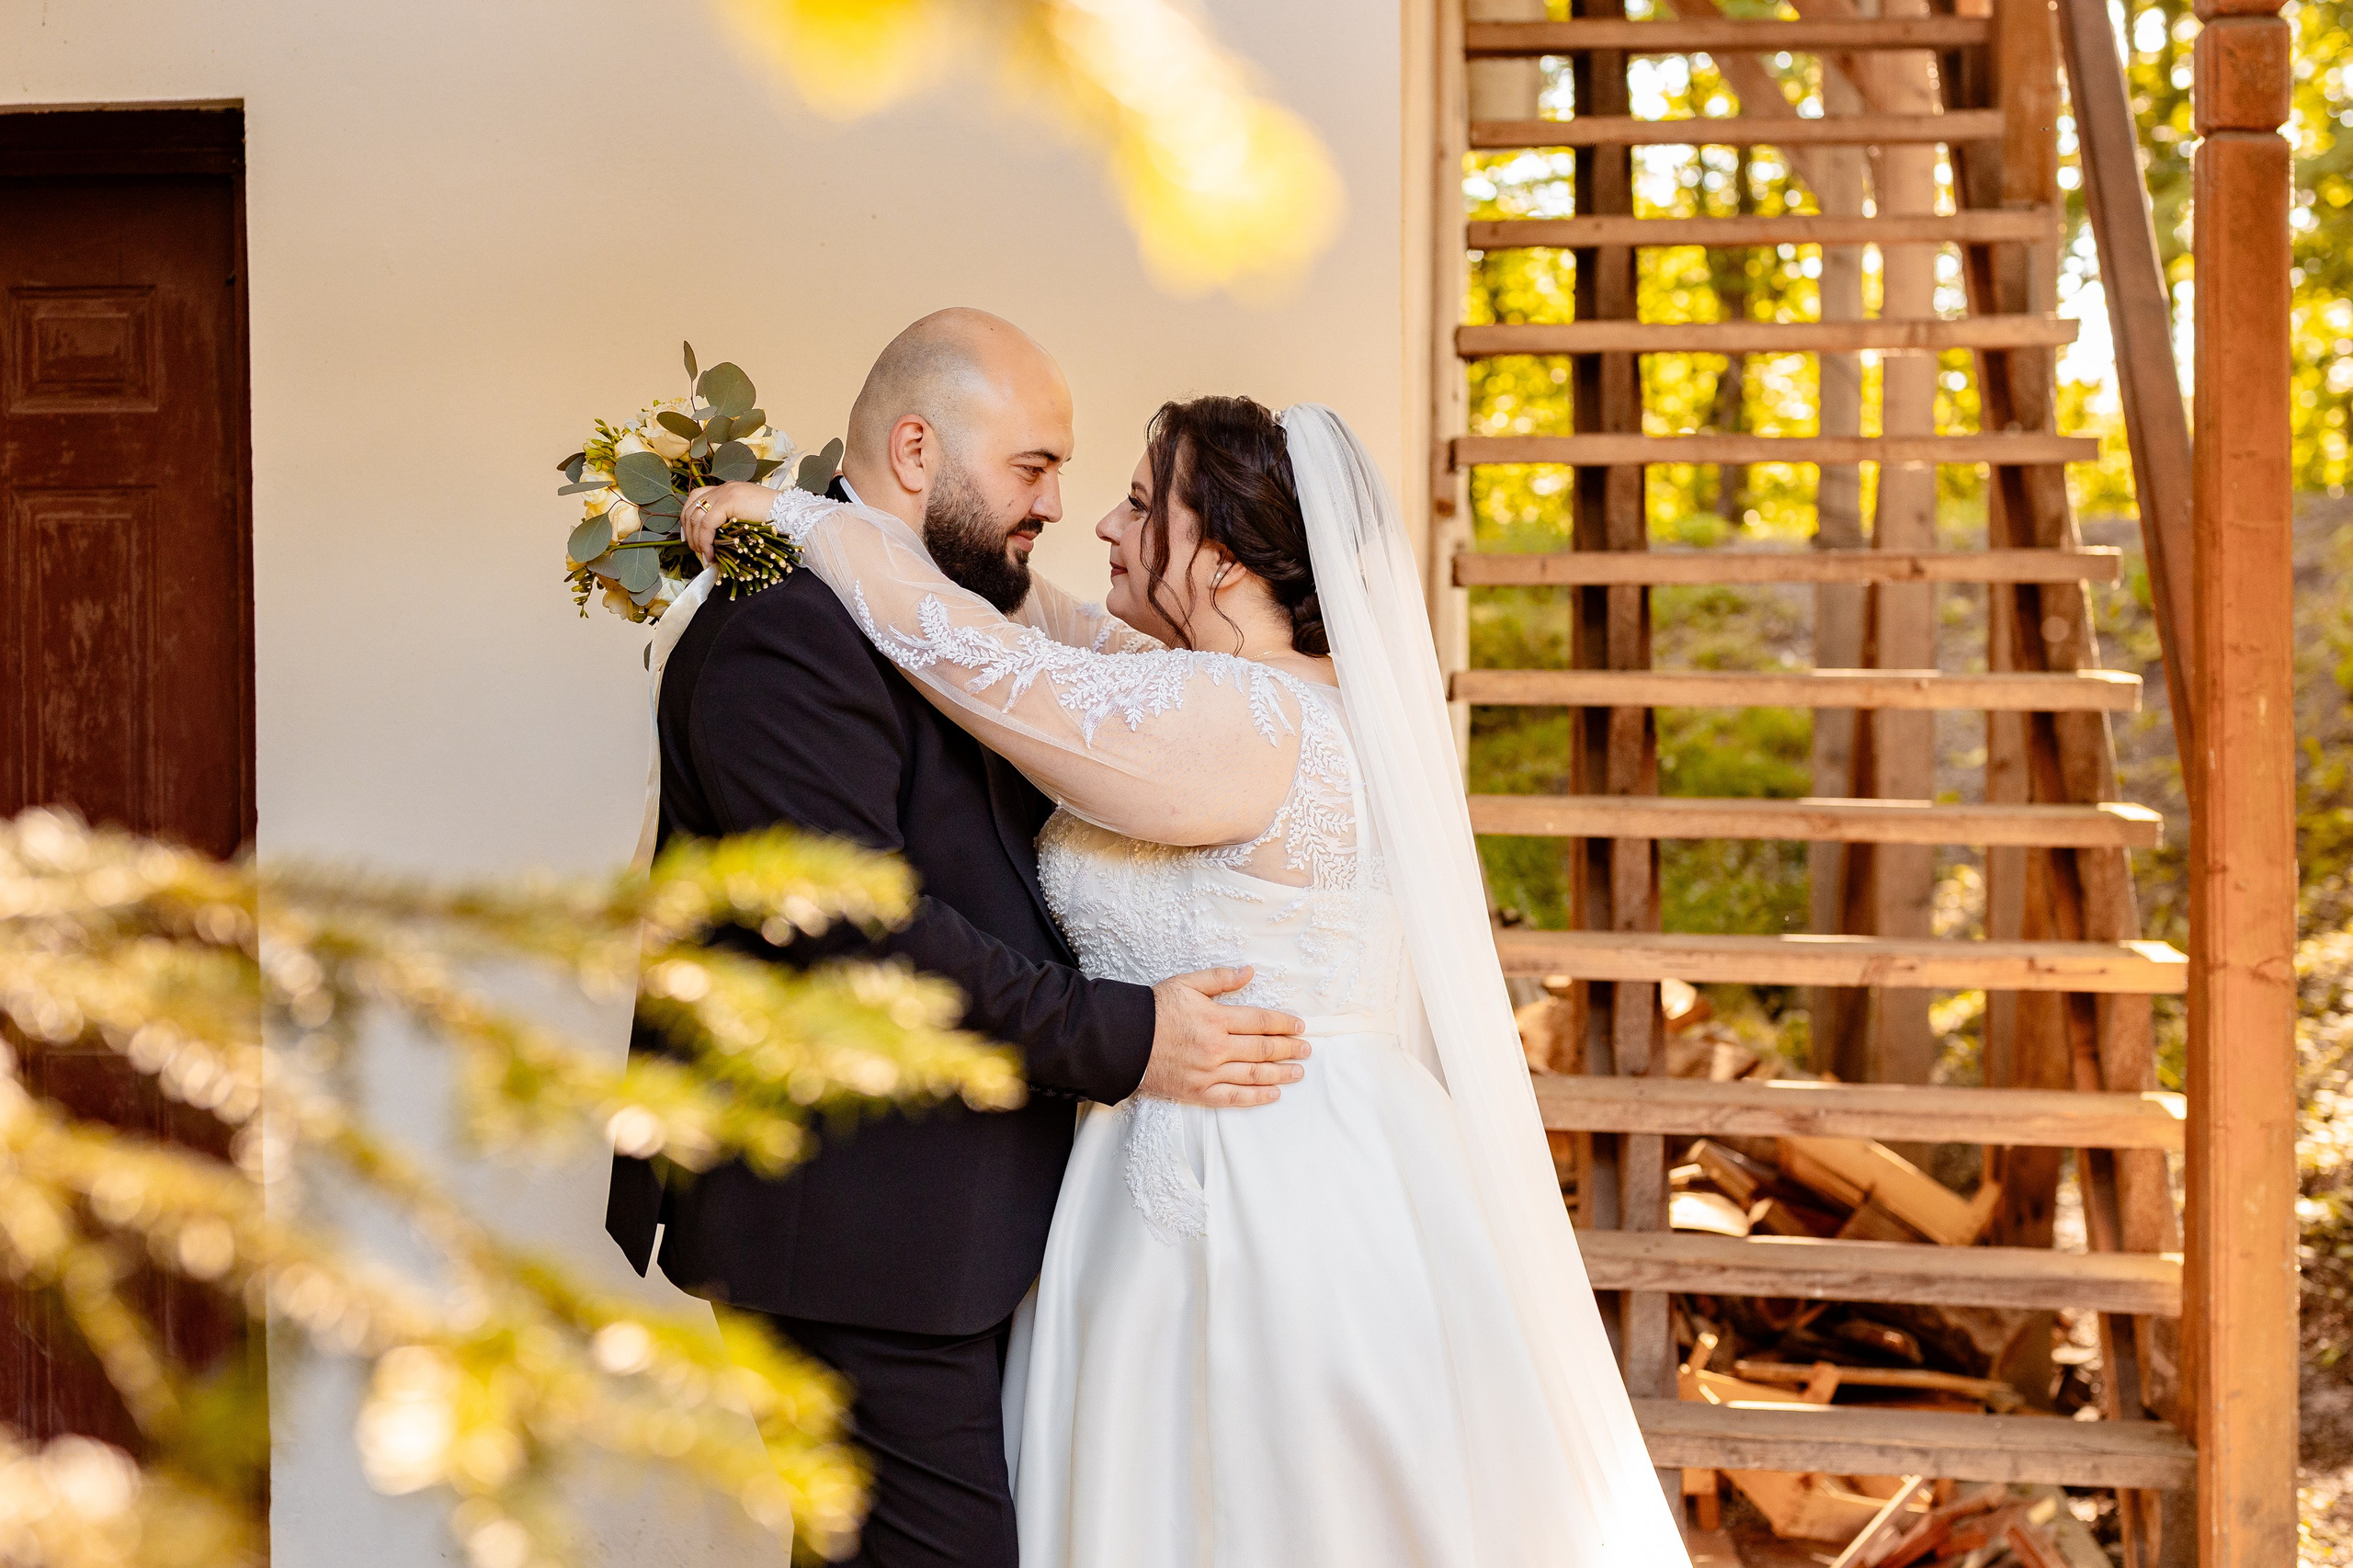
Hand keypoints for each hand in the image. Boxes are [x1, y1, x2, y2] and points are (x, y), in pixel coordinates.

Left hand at [681, 481, 777, 566]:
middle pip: (691, 507)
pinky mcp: (729, 501)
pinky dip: (705, 540)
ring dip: (696, 539)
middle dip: (689, 531)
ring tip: (704, 555)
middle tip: (696, 550)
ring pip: (696, 516)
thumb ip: (730, 521)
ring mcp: (726, 492)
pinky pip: (707, 523)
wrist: (792, 515)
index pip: (697, 499)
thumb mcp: (747, 518)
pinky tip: (711, 552)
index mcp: (728, 489)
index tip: (691, 538)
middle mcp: (724, 487)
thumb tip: (715, 541)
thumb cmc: (776, 521)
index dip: (689, 519)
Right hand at [1139, 967, 1307, 1108]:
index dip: (1283, 1023)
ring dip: (1280, 1073)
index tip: (1300, 1026)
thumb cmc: (1154, 1010)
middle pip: (1263, 1049)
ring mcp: (1208, 1073)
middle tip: (1306, 1049)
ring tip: (1298, 1072)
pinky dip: (1256, 1097)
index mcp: (1216, 1018)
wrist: (1123, 1041)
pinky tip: (1273, 1093)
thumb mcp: (1186, 983)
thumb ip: (1220, 978)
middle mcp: (1216, 1048)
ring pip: (1254, 1074)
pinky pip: (1233, 1098)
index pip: (1260, 1021)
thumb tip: (1249, 972)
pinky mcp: (1198, 1092)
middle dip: (1289, 1049)